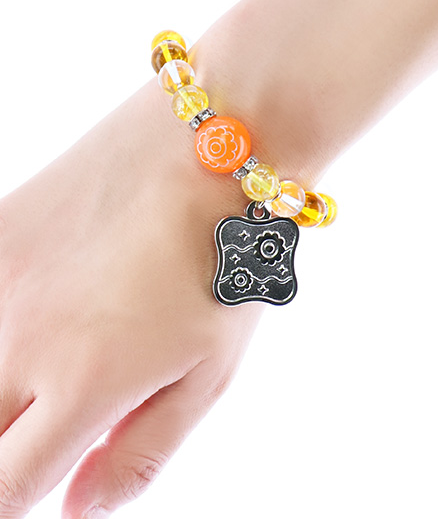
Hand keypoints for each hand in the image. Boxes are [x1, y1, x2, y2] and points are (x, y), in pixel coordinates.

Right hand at [0, 74, 263, 517]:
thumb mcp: (208, 372)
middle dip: (1, 443)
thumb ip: (140, 452)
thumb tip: (78, 510)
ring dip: (1, 378)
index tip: (25, 484)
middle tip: (41, 417)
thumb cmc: (222, 260)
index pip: (4, 490)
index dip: (9, 502)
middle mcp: (22, 338)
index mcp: (84, 384)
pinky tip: (37, 302)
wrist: (206, 148)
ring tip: (47, 357)